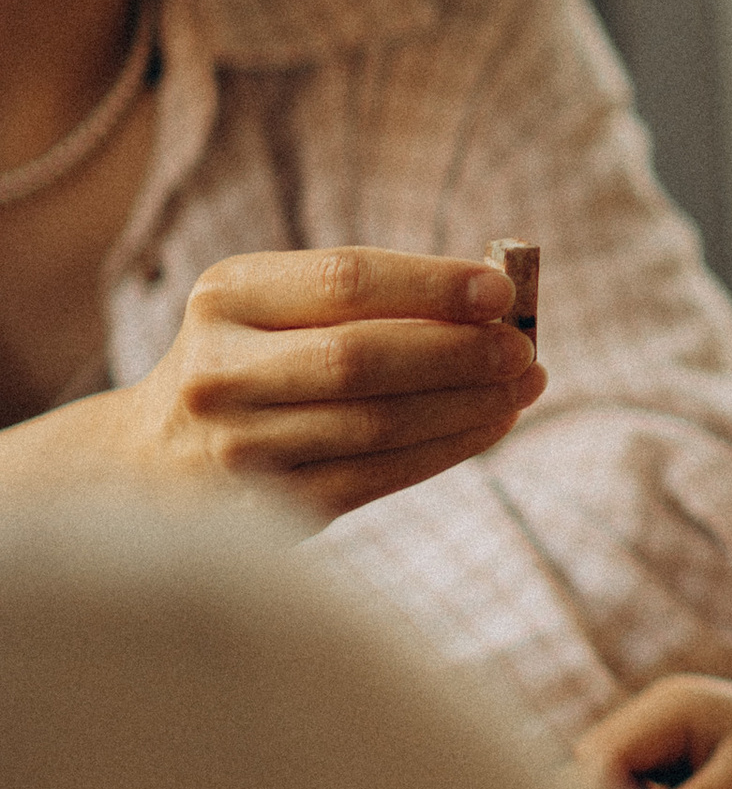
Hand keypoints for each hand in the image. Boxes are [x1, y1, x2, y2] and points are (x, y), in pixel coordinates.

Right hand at [43, 249, 540, 522]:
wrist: (150, 461)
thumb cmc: (250, 360)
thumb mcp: (276, 305)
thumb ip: (369, 296)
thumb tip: (493, 299)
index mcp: (226, 297)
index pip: (346, 280)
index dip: (433, 285)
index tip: (502, 292)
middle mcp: (221, 371)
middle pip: (363, 357)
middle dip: (459, 352)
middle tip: (523, 348)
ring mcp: (240, 447)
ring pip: (379, 425)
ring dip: (468, 404)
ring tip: (524, 384)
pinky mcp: (269, 508)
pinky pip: (379, 477)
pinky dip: (447, 447)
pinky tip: (491, 423)